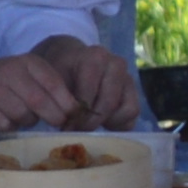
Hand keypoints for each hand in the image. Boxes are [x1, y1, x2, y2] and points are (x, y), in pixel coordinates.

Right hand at [0, 50, 87, 132]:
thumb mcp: (23, 75)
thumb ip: (46, 87)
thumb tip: (76, 111)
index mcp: (27, 62)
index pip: (56, 83)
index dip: (68, 104)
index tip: (74, 116)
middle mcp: (11, 72)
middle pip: (42, 102)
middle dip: (54, 118)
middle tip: (57, 125)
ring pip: (25, 116)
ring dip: (27, 122)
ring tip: (17, 115)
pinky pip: (6, 125)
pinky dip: (9, 127)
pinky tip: (1, 118)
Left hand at [26, 35, 147, 130]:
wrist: (71, 62)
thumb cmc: (60, 72)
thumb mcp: (53, 80)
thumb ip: (59, 97)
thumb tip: (67, 125)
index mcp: (95, 57)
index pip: (90, 92)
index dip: (78, 112)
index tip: (66, 124)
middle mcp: (116, 64)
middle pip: (109, 103)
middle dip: (91, 121)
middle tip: (77, 130)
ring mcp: (128, 78)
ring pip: (128, 109)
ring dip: (108, 122)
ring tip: (89, 125)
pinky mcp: (134, 93)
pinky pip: (133, 115)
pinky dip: (119, 124)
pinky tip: (101, 123)